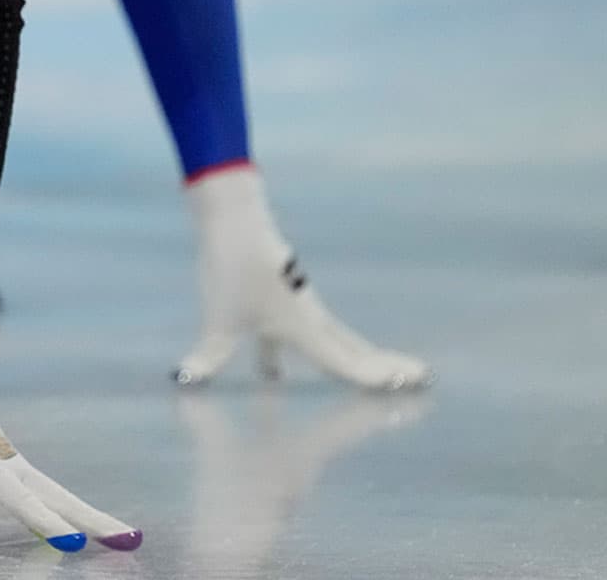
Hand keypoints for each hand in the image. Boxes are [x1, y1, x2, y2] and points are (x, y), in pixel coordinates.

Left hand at [0, 320, 141, 553]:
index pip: (24, 503)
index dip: (47, 525)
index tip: (75, 547)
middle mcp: (7, 463)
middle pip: (60, 497)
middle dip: (96, 521)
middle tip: (131, 542)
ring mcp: (11, 458)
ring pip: (57, 490)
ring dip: (88, 513)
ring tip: (120, 536)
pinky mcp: (7, 454)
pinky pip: (43, 486)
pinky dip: (67, 504)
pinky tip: (79, 520)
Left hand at [176, 165, 432, 389]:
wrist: (235, 221)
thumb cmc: (232, 271)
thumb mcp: (219, 321)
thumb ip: (209, 355)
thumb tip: (185, 379)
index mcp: (304, 330)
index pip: (347, 365)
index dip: (376, 379)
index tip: (410, 385)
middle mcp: (310, 319)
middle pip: (354, 350)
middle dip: (382, 366)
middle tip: (420, 376)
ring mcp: (299, 305)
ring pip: (334, 340)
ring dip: (354, 358)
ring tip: (370, 372)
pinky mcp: (282, 295)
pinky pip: (303, 333)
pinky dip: (308, 352)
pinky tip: (272, 372)